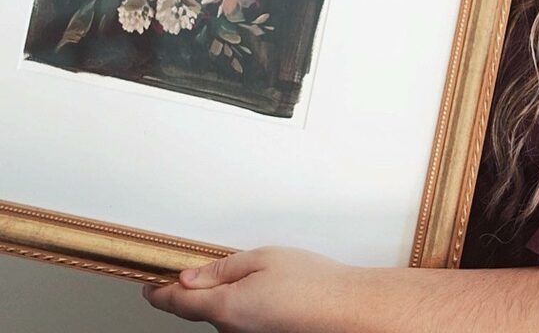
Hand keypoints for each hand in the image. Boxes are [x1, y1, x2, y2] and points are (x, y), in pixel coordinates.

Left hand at [142, 247, 351, 331]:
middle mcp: (230, 331)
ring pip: (222, 313)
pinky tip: (266, 287)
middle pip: (199, 308)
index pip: (176, 303)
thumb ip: (219, 269)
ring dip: (224, 294)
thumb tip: (187, 277)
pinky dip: (241, 302)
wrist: (345, 310)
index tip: (148, 282)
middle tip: (204, 259)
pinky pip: (240, 319)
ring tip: (252, 270)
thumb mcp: (261, 259)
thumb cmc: (310, 283)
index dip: (158, 291)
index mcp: (224, 309)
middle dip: (197, 286)